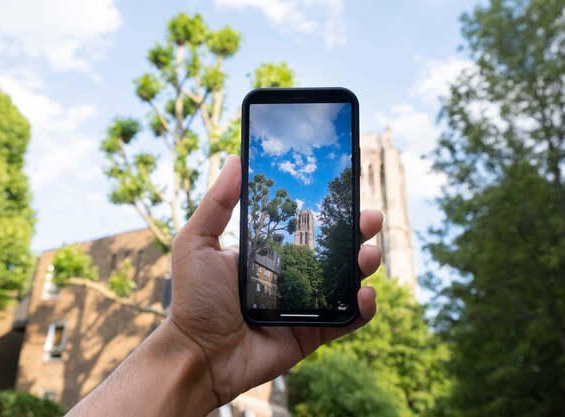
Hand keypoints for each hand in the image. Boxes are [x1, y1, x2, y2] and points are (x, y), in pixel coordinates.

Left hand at [168, 154, 382, 406]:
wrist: (198, 355)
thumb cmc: (194, 299)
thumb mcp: (197, 242)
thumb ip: (217, 203)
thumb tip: (235, 159)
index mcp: (269, 254)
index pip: (305, 228)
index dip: (327, 212)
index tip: (344, 192)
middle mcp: (290, 276)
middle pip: (332, 250)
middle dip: (356, 233)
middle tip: (370, 218)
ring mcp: (303, 305)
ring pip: (345, 281)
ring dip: (364, 265)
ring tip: (370, 254)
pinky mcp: (311, 333)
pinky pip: (345, 320)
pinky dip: (362, 309)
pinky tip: (365, 295)